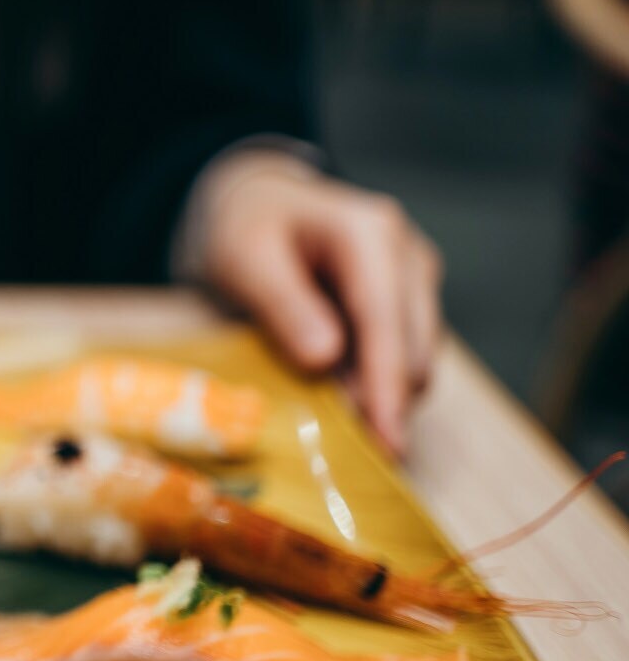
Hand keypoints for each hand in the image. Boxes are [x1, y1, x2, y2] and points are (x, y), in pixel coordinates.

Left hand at [193, 149, 443, 455]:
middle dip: (388, 404)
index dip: (386, 388)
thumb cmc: (245, 229)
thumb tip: (325, 359)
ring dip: (382, 398)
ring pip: (415, 359)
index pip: (386, 322)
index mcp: (369, 234)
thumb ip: (284, 305)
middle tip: (348, 454)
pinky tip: (340, 403)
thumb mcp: (244, 259)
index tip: (385, 443)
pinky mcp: (406, 304)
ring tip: (337, 430)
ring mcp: (413, 280)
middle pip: (414, 349)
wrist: (256, 205)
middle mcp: (406, 255)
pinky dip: (375, 385)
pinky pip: (400, 356)